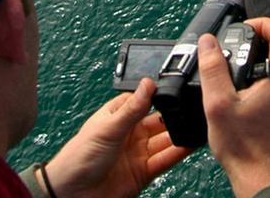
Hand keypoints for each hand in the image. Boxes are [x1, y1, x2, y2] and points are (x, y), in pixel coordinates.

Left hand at [42, 77, 190, 197]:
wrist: (72, 194)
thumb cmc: (79, 157)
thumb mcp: (108, 128)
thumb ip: (132, 108)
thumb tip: (148, 83)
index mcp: (118, 116)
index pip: (144, 100)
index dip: (160, 95)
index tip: (178, 87)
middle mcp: (130, 133)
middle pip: (159, 120)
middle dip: (174, 115)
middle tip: (193, 108)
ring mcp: (138, 153)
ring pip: (165, 140)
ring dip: (179, 134)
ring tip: (197, 125)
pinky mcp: (143, 172)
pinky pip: (165, 160)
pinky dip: (178, 153)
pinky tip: (190, 145)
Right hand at [199, 17, 269, 197]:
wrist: (260, 179)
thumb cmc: (244, 147)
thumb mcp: (218, 104)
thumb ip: (213, 68)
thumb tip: (208, 42)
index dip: (263, 23)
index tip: (244, 29)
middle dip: (267, 39)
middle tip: (244, 43)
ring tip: (245, 65)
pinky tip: (252, 88)